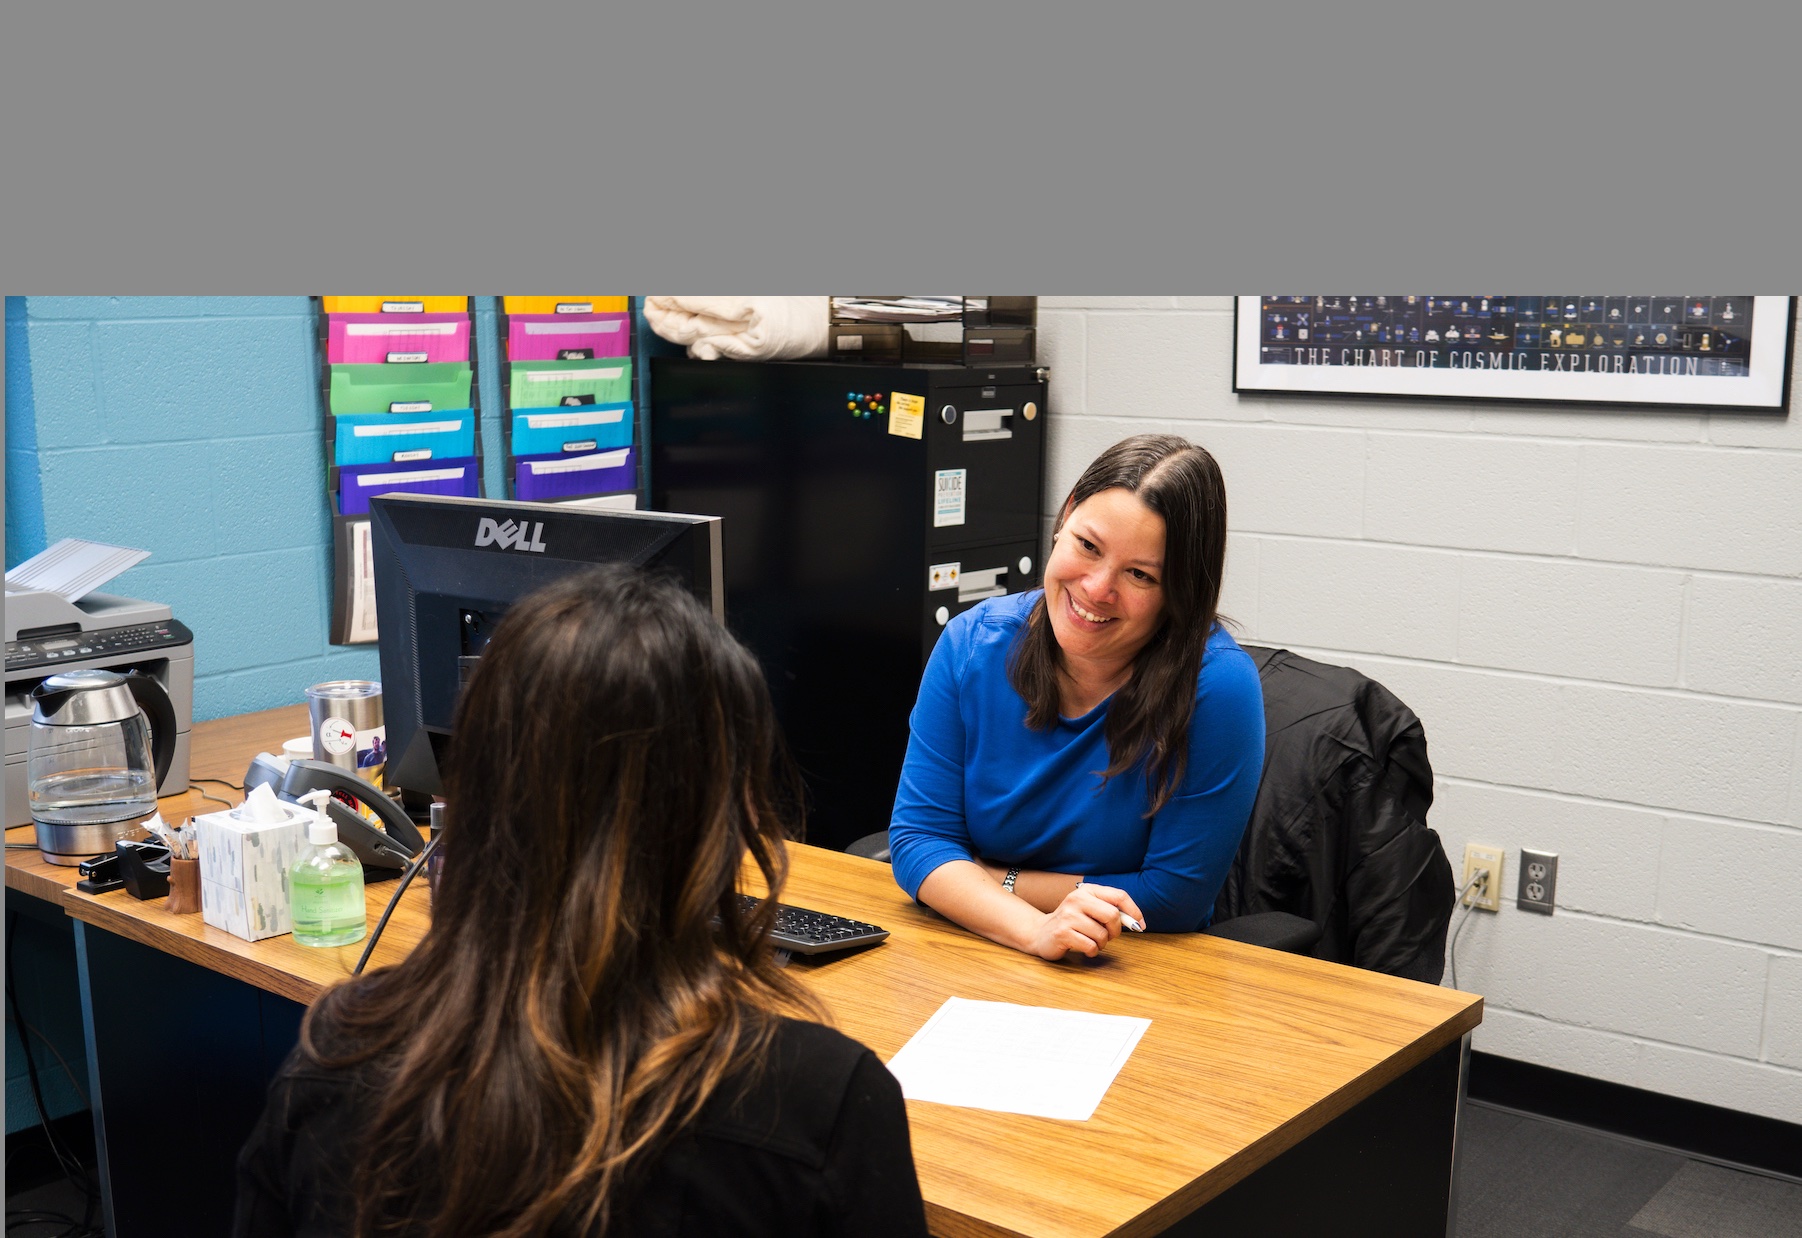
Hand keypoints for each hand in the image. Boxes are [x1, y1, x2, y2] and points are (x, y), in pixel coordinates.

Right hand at [1024, 883, 1145, 959]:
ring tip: (1092, 942)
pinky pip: (1091, 946)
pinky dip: (1092, 951)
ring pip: (1102, 934)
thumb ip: (1111, 911)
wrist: (1041, 933)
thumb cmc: (1072, 923)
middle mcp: (1077, 899)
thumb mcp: (1090, 910)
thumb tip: (1136, 922)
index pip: (1119, 896)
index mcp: (1087, 891)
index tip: (1140, 925)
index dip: (1134, 911)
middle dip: (1116, 931)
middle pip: (1112, 915)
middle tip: (1109, 937)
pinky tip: (1084, 948)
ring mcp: (1068, 916)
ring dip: (1102, 944)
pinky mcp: (1062, 933)